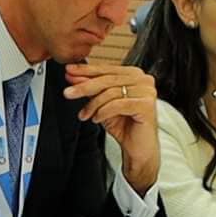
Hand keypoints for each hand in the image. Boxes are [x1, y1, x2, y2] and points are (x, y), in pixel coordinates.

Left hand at [63, 63, 158, 189]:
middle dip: (85, 86)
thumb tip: (73, 76)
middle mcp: (143, 80)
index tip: (69, 72)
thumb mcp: (102, 103)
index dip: (86, 71)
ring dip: (93, 105)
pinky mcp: (147, 105)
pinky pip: (118, 104)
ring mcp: (147, 92)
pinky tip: (97, 118)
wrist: (137, 147)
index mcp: (133, 74)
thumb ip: (90, 88)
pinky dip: (104, 112)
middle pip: (108, 80)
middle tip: (69, 92)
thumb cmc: (123, 124)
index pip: (107, 69)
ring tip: (84, 115)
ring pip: (111, 93)